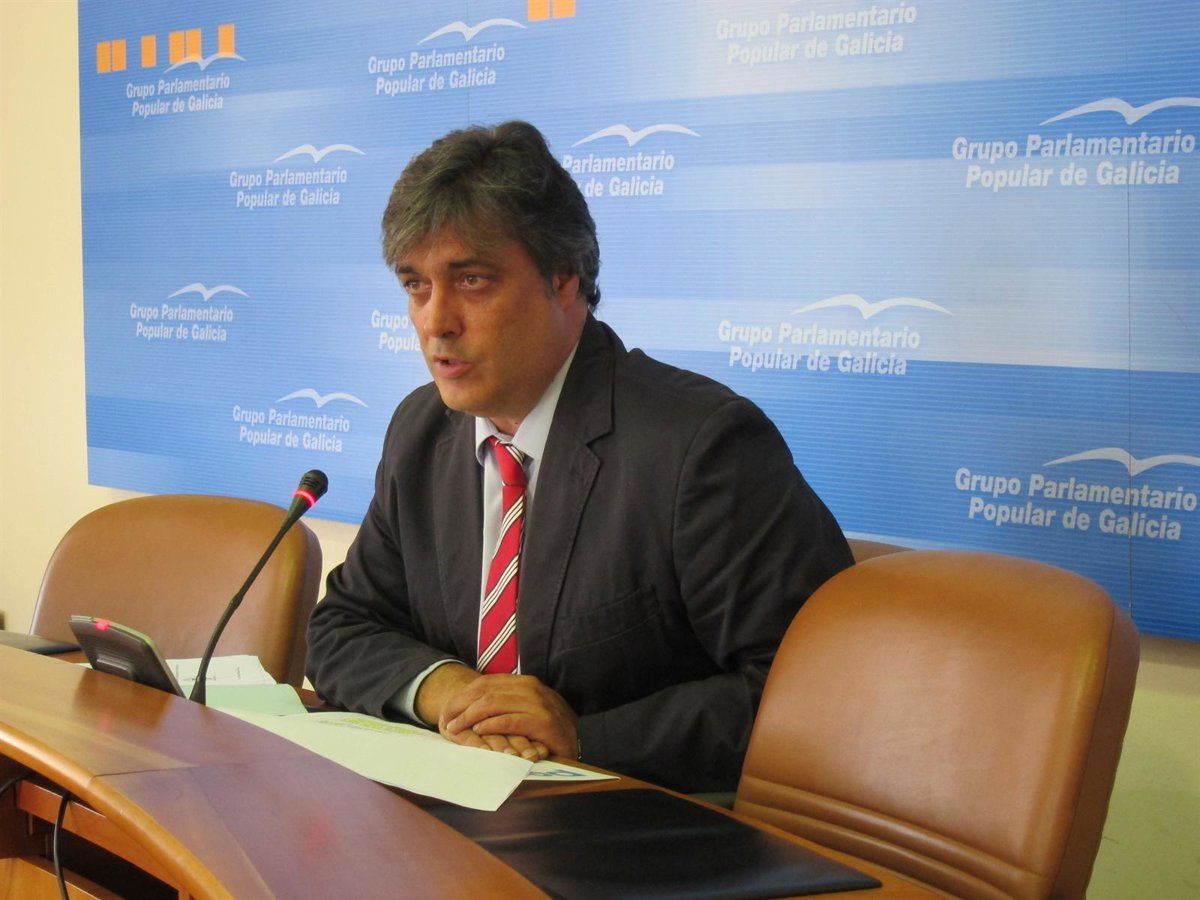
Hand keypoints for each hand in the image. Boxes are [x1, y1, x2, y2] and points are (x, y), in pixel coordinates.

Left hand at [414, 664, 557, 759]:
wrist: (575, 743)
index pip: (486, 683)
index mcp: (524, 682)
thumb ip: (505, 704)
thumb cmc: (544, 730)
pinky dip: (491, 725)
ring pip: (494, 704)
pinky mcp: (544, 723)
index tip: (446, 711)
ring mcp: (539, 704)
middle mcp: (531, 688)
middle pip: (486, 691)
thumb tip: (473, 704)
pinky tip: (478, 732)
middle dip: (461, 706)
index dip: (462, 696)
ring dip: (470, 717)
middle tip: (444, 722)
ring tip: (455, 729)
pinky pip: (510, 721)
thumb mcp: (524, 711)